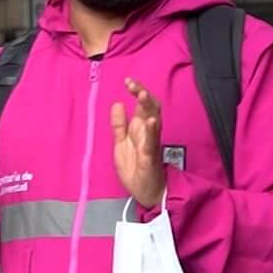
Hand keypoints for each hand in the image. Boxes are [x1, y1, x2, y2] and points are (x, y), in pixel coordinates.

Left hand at [110, 79, 165, 208]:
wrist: (146, 192)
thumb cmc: (135, 168)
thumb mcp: (121, 143)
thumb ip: (119, 125)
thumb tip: (118, 103)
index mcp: (140, 129)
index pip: (141, 106)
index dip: (137, 92)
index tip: (128, 81)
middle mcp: (148, 133)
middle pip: (150, 109)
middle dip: (142, 94)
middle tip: (133, 84)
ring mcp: (150, 144)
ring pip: (154, 121)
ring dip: (148, 107)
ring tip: (142, 95)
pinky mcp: (150, 157)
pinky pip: (152, 142)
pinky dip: (151, 131)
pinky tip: (151, 121)